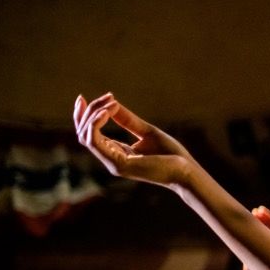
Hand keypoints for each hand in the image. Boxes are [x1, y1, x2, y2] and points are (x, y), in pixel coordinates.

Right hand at [73, 93, 195, 186]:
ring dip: (93, 115)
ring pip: (86, 136)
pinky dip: (96, 123)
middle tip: (106, 97)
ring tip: (110, 102)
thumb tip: (110, 103)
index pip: (89, 135)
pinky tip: (107, 111)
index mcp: (117, 154)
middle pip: (84, 134)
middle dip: (88, 112)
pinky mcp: (118, 164)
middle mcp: (111, 160)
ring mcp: (113, 164)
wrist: (187, 172)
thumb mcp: (146, 131)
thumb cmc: (172, 155)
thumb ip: (127, 120)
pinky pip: (95, 141)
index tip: (82, 98)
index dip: (83, 116)